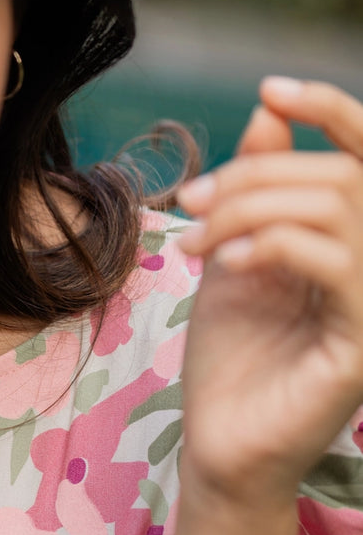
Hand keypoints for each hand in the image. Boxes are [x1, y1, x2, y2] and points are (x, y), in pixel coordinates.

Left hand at [176, 76, 362, 510]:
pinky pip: (335, 263)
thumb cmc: (231, 358)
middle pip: (339, 175)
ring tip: (194, 239)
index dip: (330, 108)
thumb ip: (258, 187)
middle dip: (252, 176)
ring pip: (338, 207)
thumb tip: (269, 111)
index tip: (270, 90)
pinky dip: (272, 245)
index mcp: (354, 241)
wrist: (219, 444)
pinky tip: (225, 264)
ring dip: (248, 208)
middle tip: (189, 203)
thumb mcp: (235, 253)